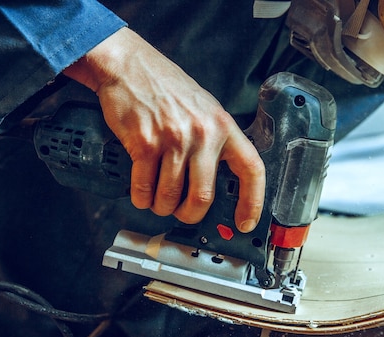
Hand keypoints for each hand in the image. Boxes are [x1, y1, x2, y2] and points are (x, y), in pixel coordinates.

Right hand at [63, 27, 264, 231]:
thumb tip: (221, 181)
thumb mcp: (206, 109)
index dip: (252, 202)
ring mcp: (173, 139)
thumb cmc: (168, 89)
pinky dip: (141, 198)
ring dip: (161, 207)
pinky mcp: (144, 143)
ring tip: (158, 200)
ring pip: (170, 197)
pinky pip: (144, 187)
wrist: (130, 66)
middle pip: (203, 197)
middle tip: (183, 213)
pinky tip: (142, 193)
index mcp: (224, 126)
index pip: (251, 170)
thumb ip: (216, 140)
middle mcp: (203, 134)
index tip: (245, 222)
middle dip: (190, 214)